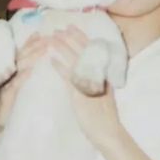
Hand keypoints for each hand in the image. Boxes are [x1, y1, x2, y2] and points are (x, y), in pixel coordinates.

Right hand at [0, 33, 47, 133]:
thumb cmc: (12, 107)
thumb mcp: (21, 91)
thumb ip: (27, 80)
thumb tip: (39, 70)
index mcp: (15, 74)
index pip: (23, 55)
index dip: (30, 43)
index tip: (40, 33)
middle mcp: (11, 76)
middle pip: (22, 56)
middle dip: (33, 45)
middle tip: (45, 36)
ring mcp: (9, 84)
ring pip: (20, 66)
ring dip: (32, 56)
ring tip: (42, 48)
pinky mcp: (8, 96)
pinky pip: (16, 84)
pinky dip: (23, 76)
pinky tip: (30, 70)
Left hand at [51, 26, 122, 147]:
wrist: (108, 131)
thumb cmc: (105, 116)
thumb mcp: (103, 93)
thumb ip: (97, 80)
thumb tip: (88, 70)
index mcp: (104, 73)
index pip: (92, 50)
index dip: (81, 38)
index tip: (71, 28)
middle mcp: (98, 75)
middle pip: (83, 51)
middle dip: (70, 38)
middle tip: (58, 28)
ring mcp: (90, 83)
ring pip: (75, 60)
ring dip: (62, 48)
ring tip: (51, 39)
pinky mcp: (81, 94)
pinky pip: (69, 77)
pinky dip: (60, 67)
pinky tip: (51, 61)